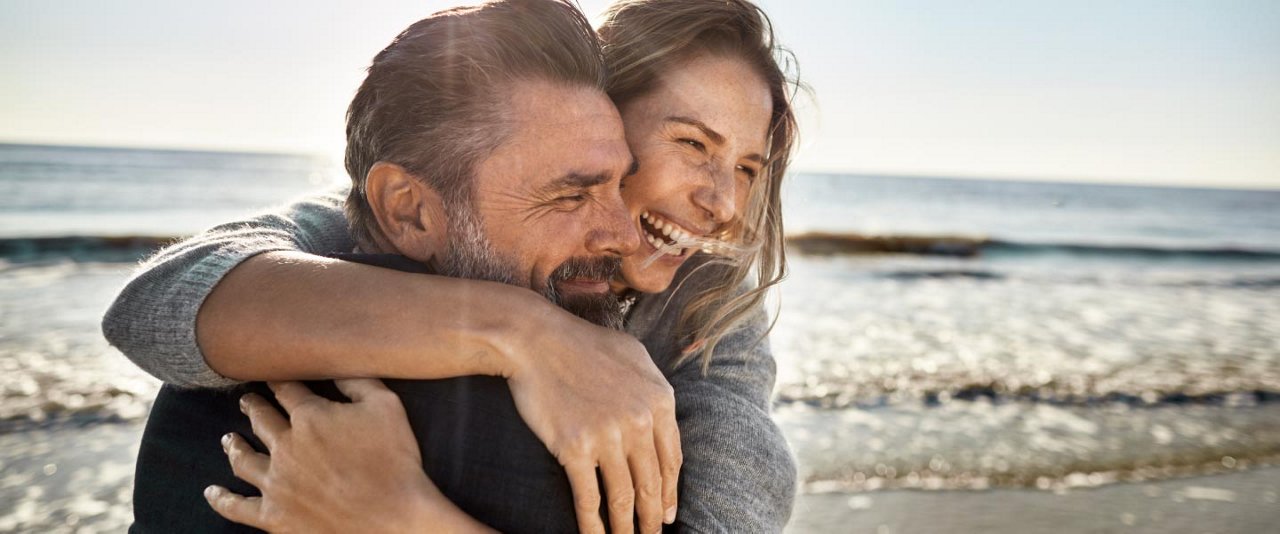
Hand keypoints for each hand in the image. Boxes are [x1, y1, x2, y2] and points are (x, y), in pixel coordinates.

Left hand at [203, 379, 493, 532]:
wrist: (392, 518)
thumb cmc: (395, 461)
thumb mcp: (387, 406)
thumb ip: (358, 382)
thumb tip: (336, 365)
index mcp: (310, 417)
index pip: (287, 391)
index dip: (279, 380)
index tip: (273, 374)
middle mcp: (286, 446)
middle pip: (261, 420)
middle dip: (253, 407)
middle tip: (247, 401)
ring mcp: (276, 483)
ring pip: (244, 459)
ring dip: (234, 446)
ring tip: (228, 438)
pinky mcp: (273, 516)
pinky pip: (238, 507)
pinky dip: (222, 498)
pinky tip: (213, 492)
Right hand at [500, 311, 682, 533]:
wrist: (535, 340)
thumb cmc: (581, 344)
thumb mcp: (634, 356)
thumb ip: (653, 389)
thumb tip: (663, 418)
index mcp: (660, 401)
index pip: (671, 460)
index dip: (670, 492)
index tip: (668, 513)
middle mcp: (640, 422)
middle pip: (650, 483)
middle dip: (653, 518)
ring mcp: (608, 437)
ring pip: (623, 496)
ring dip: (627, 528)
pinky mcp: (575, 448)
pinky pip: (588, 497)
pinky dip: (593, 525)